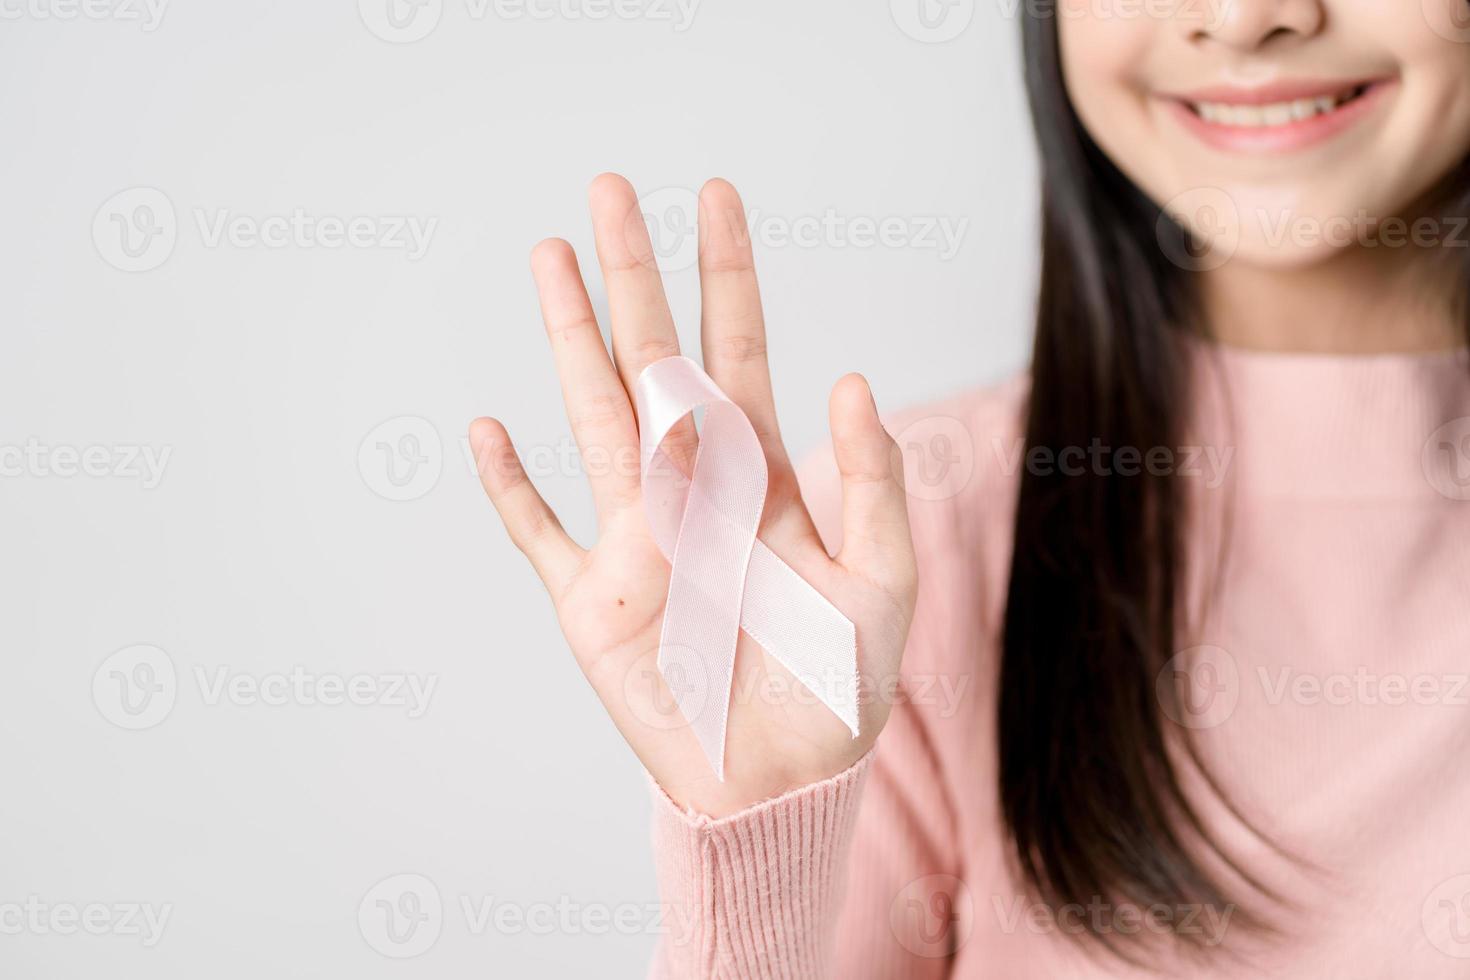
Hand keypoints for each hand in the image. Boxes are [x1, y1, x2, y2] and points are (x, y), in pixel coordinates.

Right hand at [470, 174, 917, 817]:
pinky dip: (511, 490)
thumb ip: (874, 483)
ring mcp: (635, 538)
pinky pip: (538, 535)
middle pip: (653, 358)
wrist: (786, 782)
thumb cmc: (843, 684)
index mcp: (761, 472)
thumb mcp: (883, 579)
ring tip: (548, 259)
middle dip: (633, 274)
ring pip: (592, 414)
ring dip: (568, 338)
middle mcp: (692, 487)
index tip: (715, 196)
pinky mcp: (592, 603)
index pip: (740, 348)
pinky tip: (487, 431)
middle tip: (609, 190)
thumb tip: (850, 380)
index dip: (728, 273)